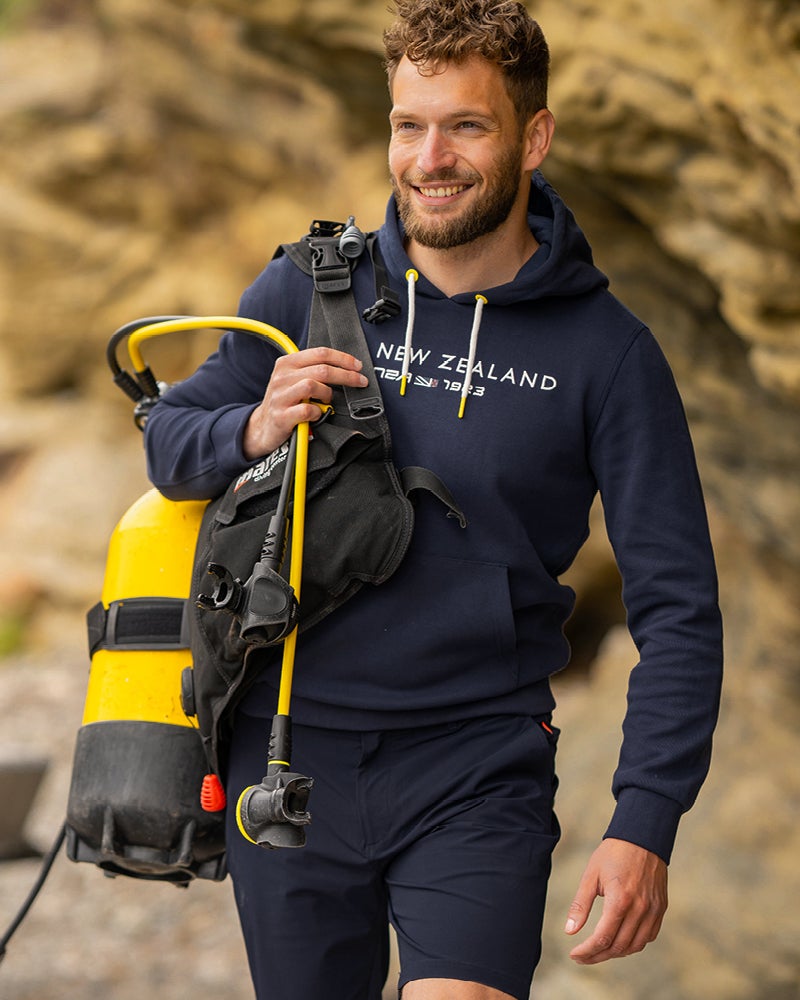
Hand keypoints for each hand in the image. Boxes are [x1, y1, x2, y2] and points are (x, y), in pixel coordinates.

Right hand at [243, 346, 367, 458]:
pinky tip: (317, 414)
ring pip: (313, 386)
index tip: (358, 366)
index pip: (320, 353)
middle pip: (322, 370)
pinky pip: (307, 410)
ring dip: (327, 394)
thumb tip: (346, 367)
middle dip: (346, 376)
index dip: (343, 358)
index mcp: (287, 363)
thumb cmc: (285, 402)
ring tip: (328, 400)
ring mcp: (280, 396)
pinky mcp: (281, 416)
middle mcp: (282, 377)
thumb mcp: (293, 379)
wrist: (262, 427)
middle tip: (361, 382)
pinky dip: (318, 412)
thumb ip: (312, 370)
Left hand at [564, 838, 667, 964]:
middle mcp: (640, 909)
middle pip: (618, 947)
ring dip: (615, 953)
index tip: (574, 955)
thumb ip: (581, 905)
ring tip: (599, 950)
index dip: (587, 951)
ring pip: (635, 946)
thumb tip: (570, 931)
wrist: (642, 837)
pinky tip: (620, 940)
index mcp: (620, 900)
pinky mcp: (660, 908)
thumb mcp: (591, 876)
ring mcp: (653, 910)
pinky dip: (633, 944)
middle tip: (582, 956)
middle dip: (598, 955)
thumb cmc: (613, 854)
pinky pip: (648, 936)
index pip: (603, 938)